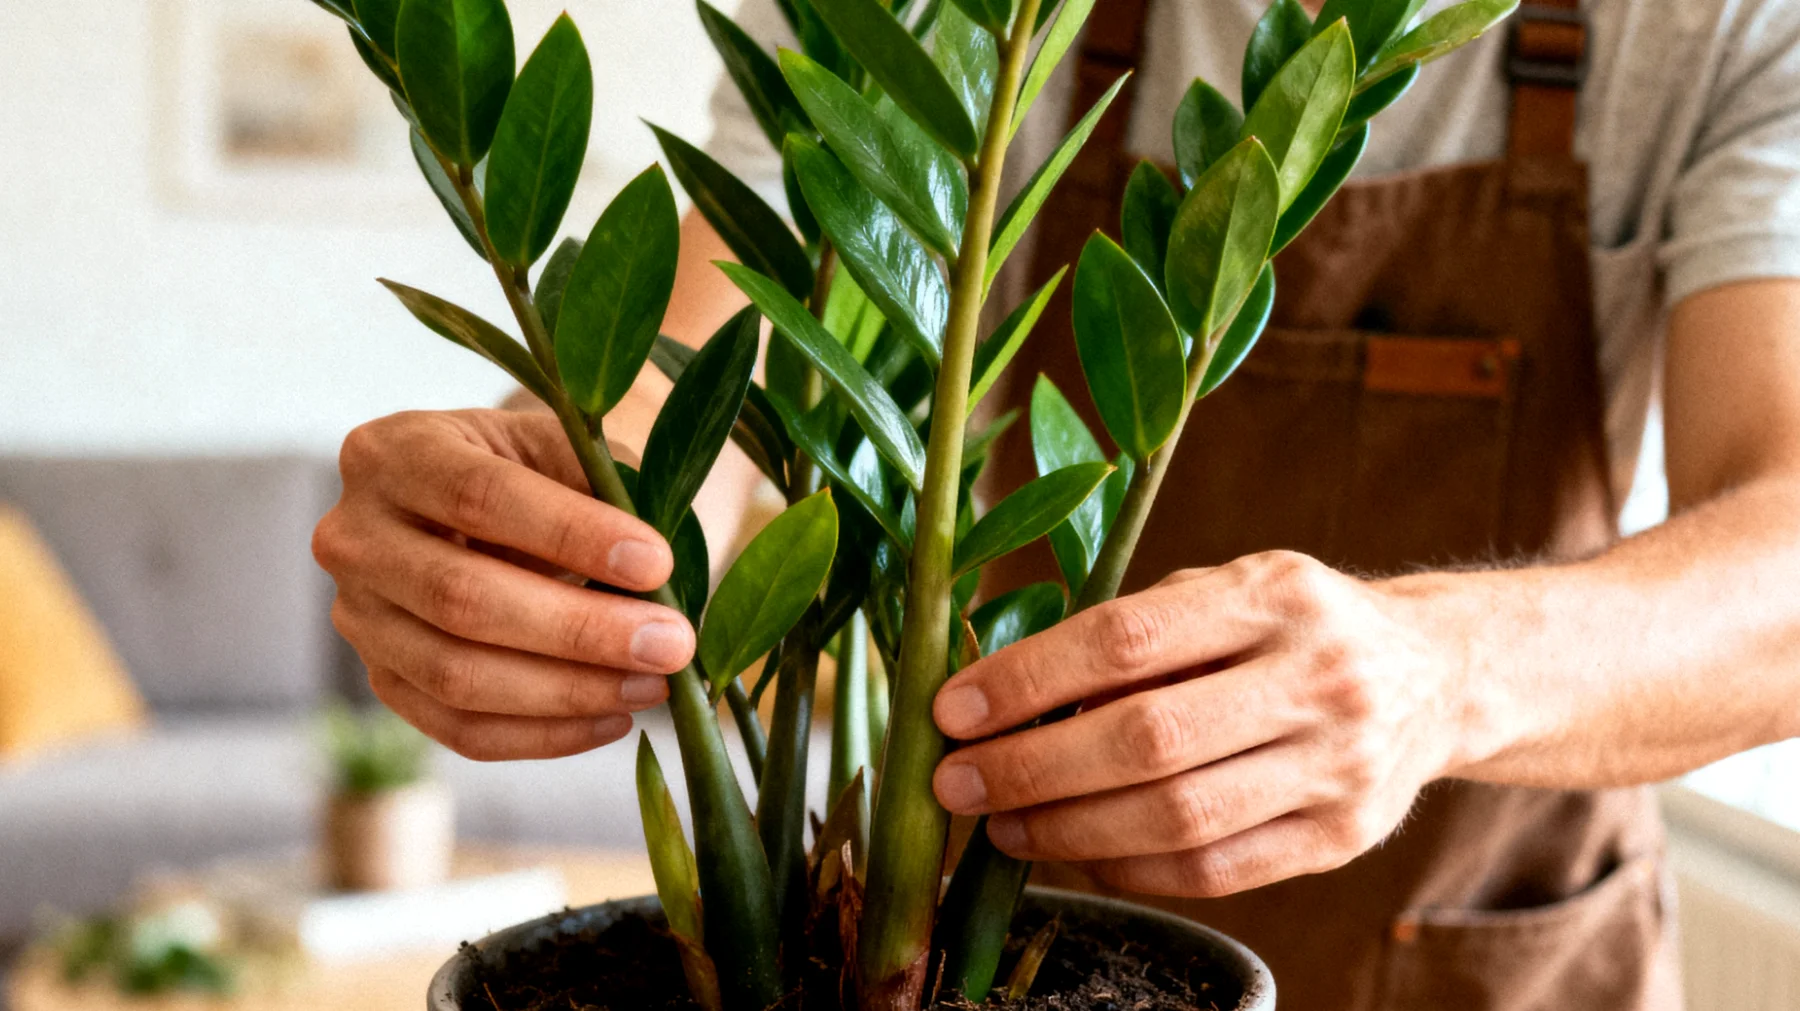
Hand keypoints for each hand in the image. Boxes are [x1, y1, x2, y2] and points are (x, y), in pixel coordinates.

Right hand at [313, 409, 693, 760]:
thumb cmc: (545, 470)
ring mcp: (358, 616)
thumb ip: (601, 488)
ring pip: (457, 676)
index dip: (571, 533)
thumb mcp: (567, 446)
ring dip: (569, 691)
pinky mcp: (383, 680)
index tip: (656, 562)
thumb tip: (656, 577)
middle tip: (672, 642)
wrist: (499, 505)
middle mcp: (353, 535)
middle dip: (581, 628)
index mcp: (391, 451)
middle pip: (461, 598)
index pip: (478, 495)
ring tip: (655, 684)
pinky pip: (460, 729)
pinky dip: (545, 735)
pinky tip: (616, 719)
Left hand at [931, 551, 1474, 897]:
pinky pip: (1214, 871)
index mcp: (1273, 593)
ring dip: (1067, 831)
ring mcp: (1338, 764)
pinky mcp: (1343, 837)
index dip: (1028, 679)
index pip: (1128, 640)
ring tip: (1001, 826)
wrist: (1434, 675)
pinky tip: (1075, 854)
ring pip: (1177, 818)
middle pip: (1147, 739)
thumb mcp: (1223, 592)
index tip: (952, 709)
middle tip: (954, 782)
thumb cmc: (1286, 628)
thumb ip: (1131, 634)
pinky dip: (1129, 870)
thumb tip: (1000, 698)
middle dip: (1031, 767)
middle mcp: (1316, 676)